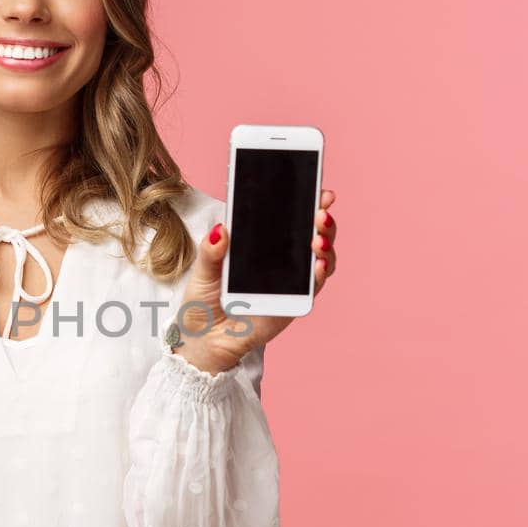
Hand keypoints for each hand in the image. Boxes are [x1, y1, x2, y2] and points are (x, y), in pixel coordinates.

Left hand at [173, 189, 338, 373]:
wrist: (202, 339)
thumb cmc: (203, 302)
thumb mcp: (202, 271)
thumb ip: (212, 251)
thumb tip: (221, 229)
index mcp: (259, 243)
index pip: (288, 216)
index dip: (306, 200)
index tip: (318, 188)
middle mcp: (281, 259)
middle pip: (312, 233)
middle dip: (322, 218)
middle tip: (321, 211)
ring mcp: (290, 281)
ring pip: (320, 257)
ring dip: (325, 245)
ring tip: (318, 238)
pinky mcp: (293, 304)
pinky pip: (313, 287)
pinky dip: (319, 274)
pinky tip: (317, 266)